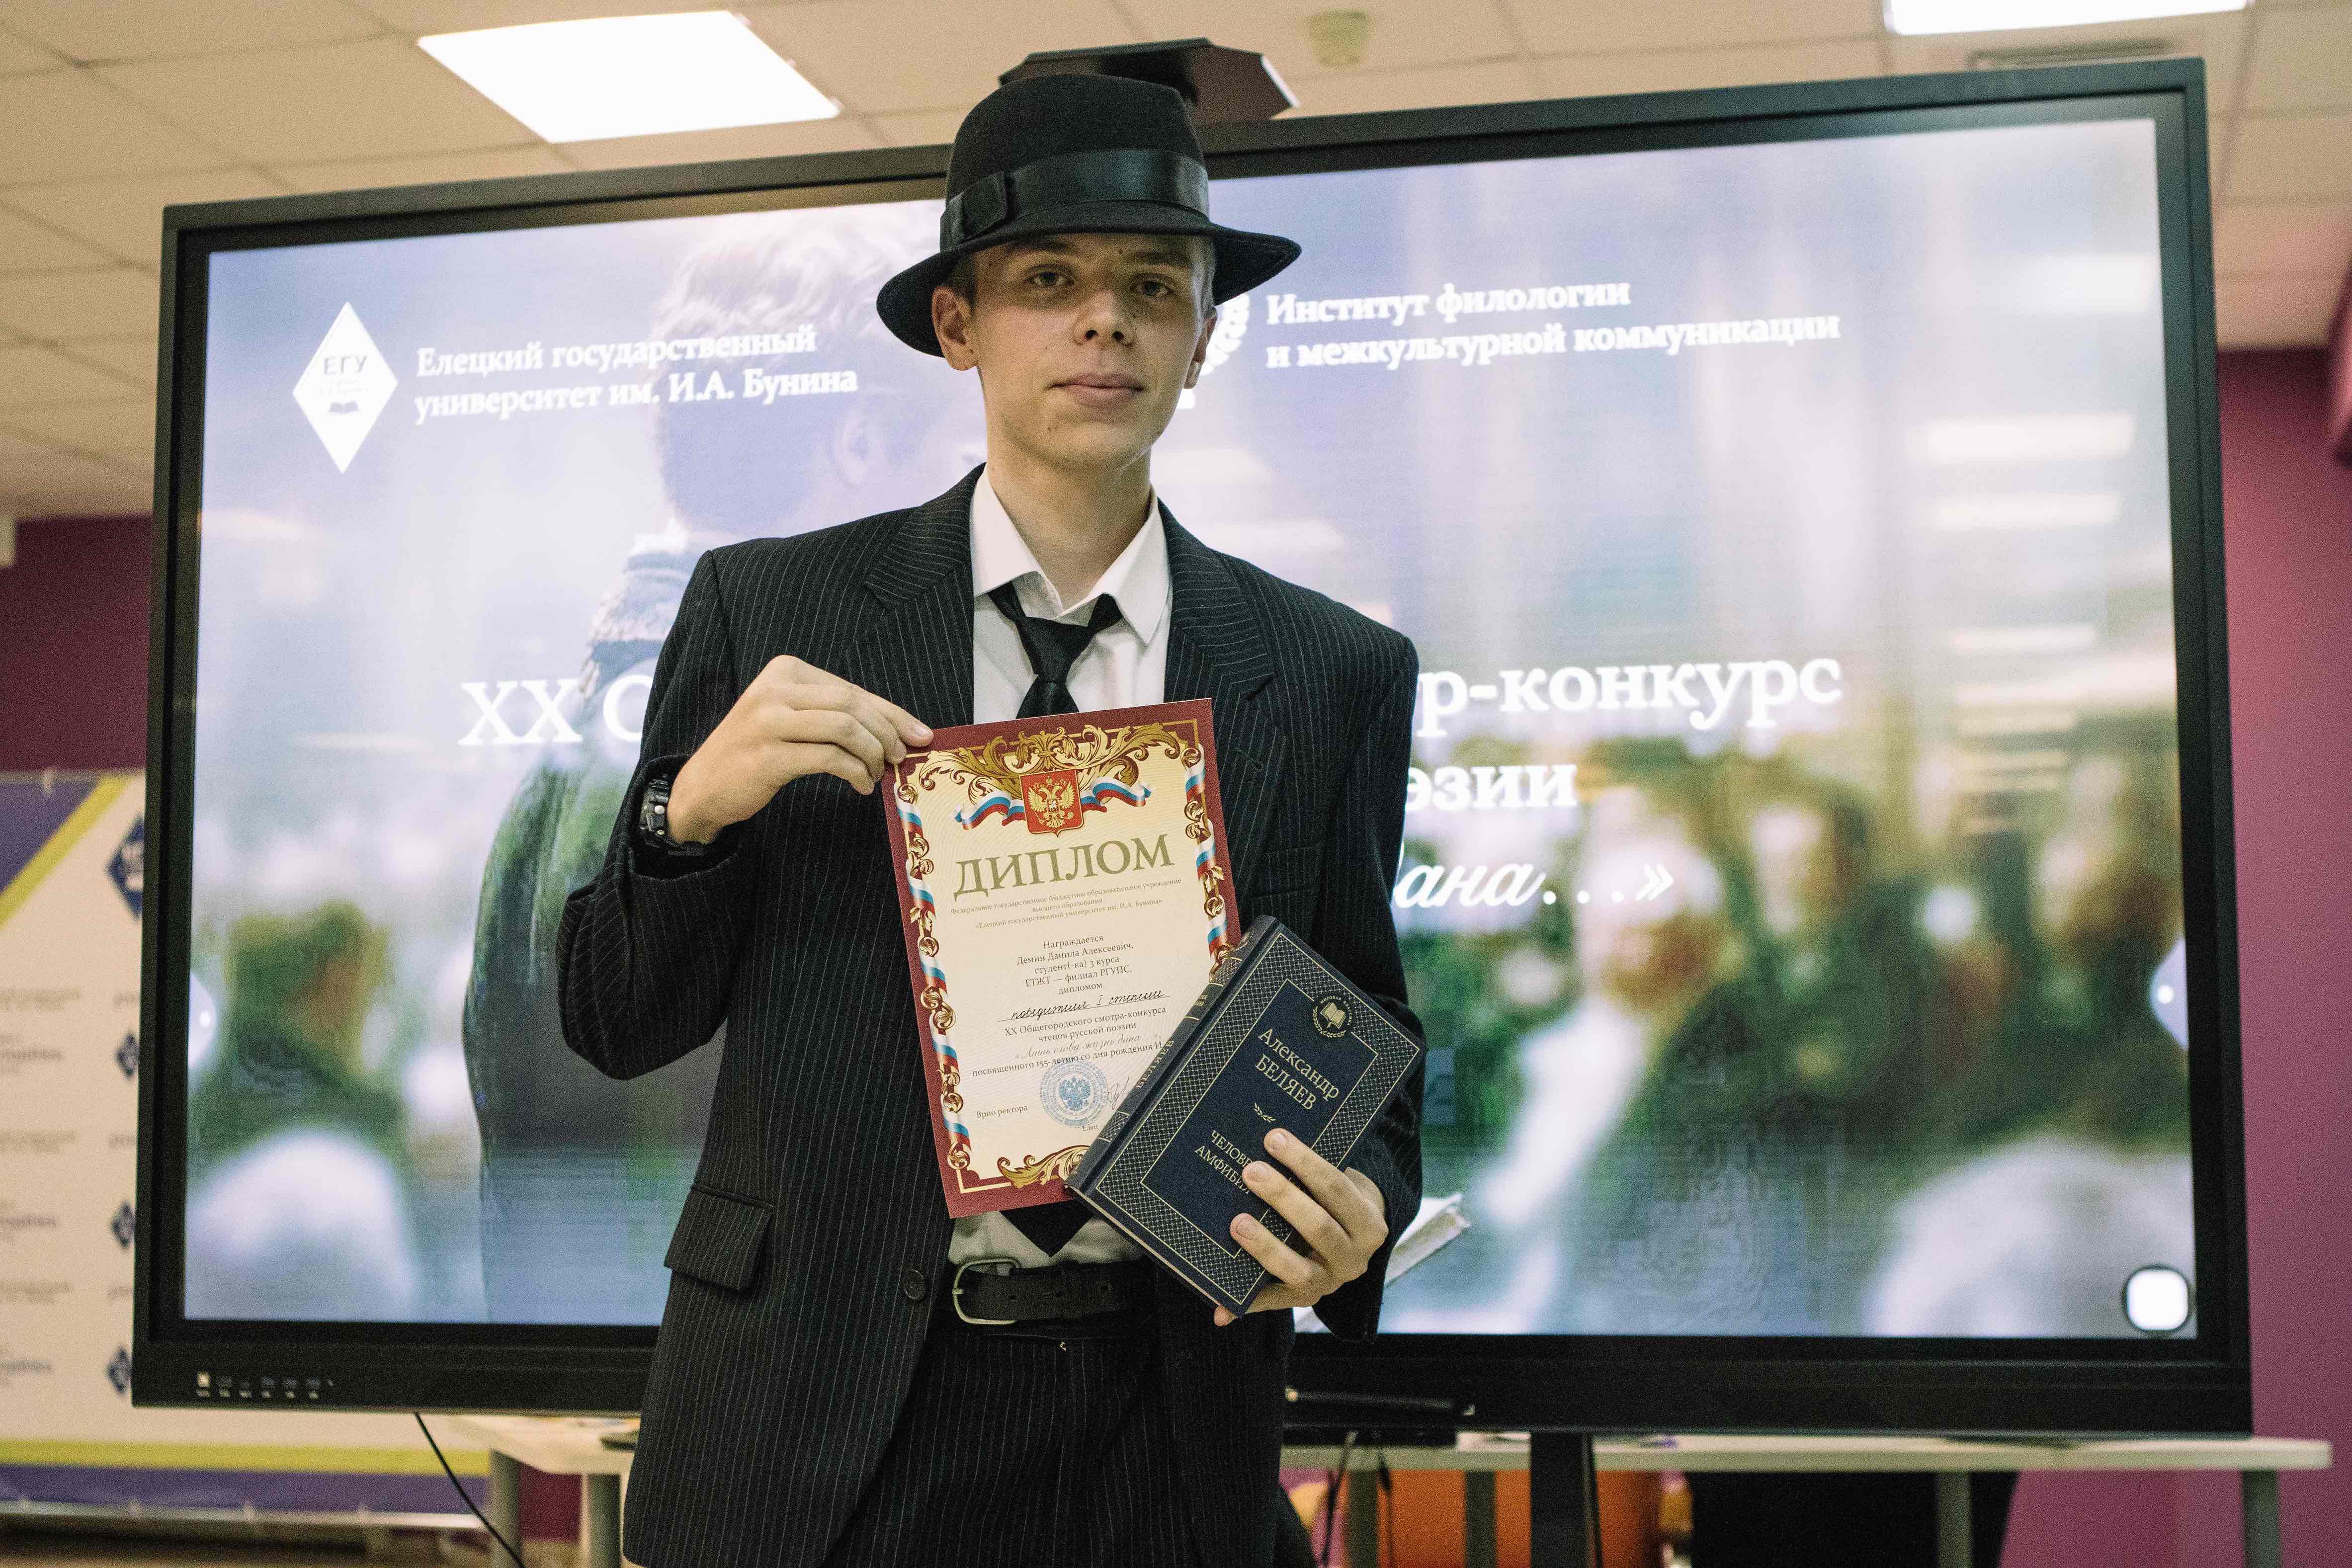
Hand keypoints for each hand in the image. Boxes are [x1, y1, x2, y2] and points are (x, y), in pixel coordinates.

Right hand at [669, 656, 932, 840]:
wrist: (703, 786)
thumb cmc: (758, 751)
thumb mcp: (794, 720)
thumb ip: (839, 717)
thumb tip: (906, 731)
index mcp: (785, 671)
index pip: (852, 689)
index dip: (892, 713)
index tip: (920, 735)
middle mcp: (774, 689)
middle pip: (852, 704)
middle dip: (886, 733)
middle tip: (900, 758)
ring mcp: (767, 721)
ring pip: (844, 727)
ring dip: (872, 754)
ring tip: (877, 773)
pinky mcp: (767, 756)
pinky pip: (829, 758)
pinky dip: (855, 772)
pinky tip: (860, 785)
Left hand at [1213, 1127, 1387, 1326]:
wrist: (1352, 1243)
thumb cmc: (1335, 1203)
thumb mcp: (1343, 1186)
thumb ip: (1316, 1174)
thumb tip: (1273, 1140)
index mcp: (1368, 1225)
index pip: (1337, 1188)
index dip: (1305, 1163)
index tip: (1274, 1138)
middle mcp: (1353, 1259)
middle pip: (1318, 1227)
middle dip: (1283, 1197)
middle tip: (1251, 1171)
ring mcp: (1328, 1284)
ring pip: (1297, 1270)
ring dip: (1265, 1247)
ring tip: (1236, 1223)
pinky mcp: (1302, 1302)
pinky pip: (1272, 1304)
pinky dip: (1245, 1305)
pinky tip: (1220, 1309)